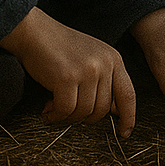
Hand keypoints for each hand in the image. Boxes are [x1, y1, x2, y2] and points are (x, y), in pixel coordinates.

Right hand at [0, 6, 135, 137]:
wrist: (36, 32)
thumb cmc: (62, 48)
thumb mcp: (93, 58)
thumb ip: (106, 79)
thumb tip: (115, 110)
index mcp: (114, 59)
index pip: (128, 94)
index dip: (128, 117)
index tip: (124, 133)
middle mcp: (104, 64)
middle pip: (102, 109)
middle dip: (84, 118)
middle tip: (68, 112)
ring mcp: (86, 71)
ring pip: (83, 112)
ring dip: (67, 117)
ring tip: (54, 108)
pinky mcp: (66, 78)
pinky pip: (65, 110)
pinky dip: (55, 115)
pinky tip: (47, 110)